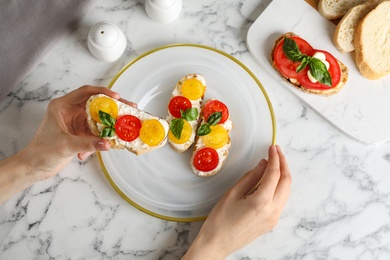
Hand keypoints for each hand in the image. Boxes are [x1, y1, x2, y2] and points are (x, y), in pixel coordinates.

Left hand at [0, 85, 137, 203]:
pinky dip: (101, 139)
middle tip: (130, 108)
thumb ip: (88, 144)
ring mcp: (77, 122)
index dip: (103, 92)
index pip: (86, 92)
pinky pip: (97, 132)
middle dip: (113, 108)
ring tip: (125, 127)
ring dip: (110, 125)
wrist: (35, 166)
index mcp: (63, 106)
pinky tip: (103, 146)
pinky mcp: (81, 133)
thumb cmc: (42, 151)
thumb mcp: (66, 145)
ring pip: (99, 119)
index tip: (117, 97)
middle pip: (97, 104)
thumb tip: (107, 144)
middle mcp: (71, 111)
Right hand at [182, 145, 290, 258]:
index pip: (274, 174)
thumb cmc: (220, 221)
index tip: (272, 147)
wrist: (217, 244)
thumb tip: (262, 164)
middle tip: (276, 151)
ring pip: (286, 191)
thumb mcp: (232, 193)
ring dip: (283, 175)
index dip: (275, 158)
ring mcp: (274, 218)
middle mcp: (272, 211)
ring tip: (274, 162)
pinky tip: (271, 179)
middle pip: (286, 182)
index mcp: (262, 202)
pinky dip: (279, 186)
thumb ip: (250, 177)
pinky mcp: (272, 222)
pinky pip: (281, 200)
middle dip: (283, 164)